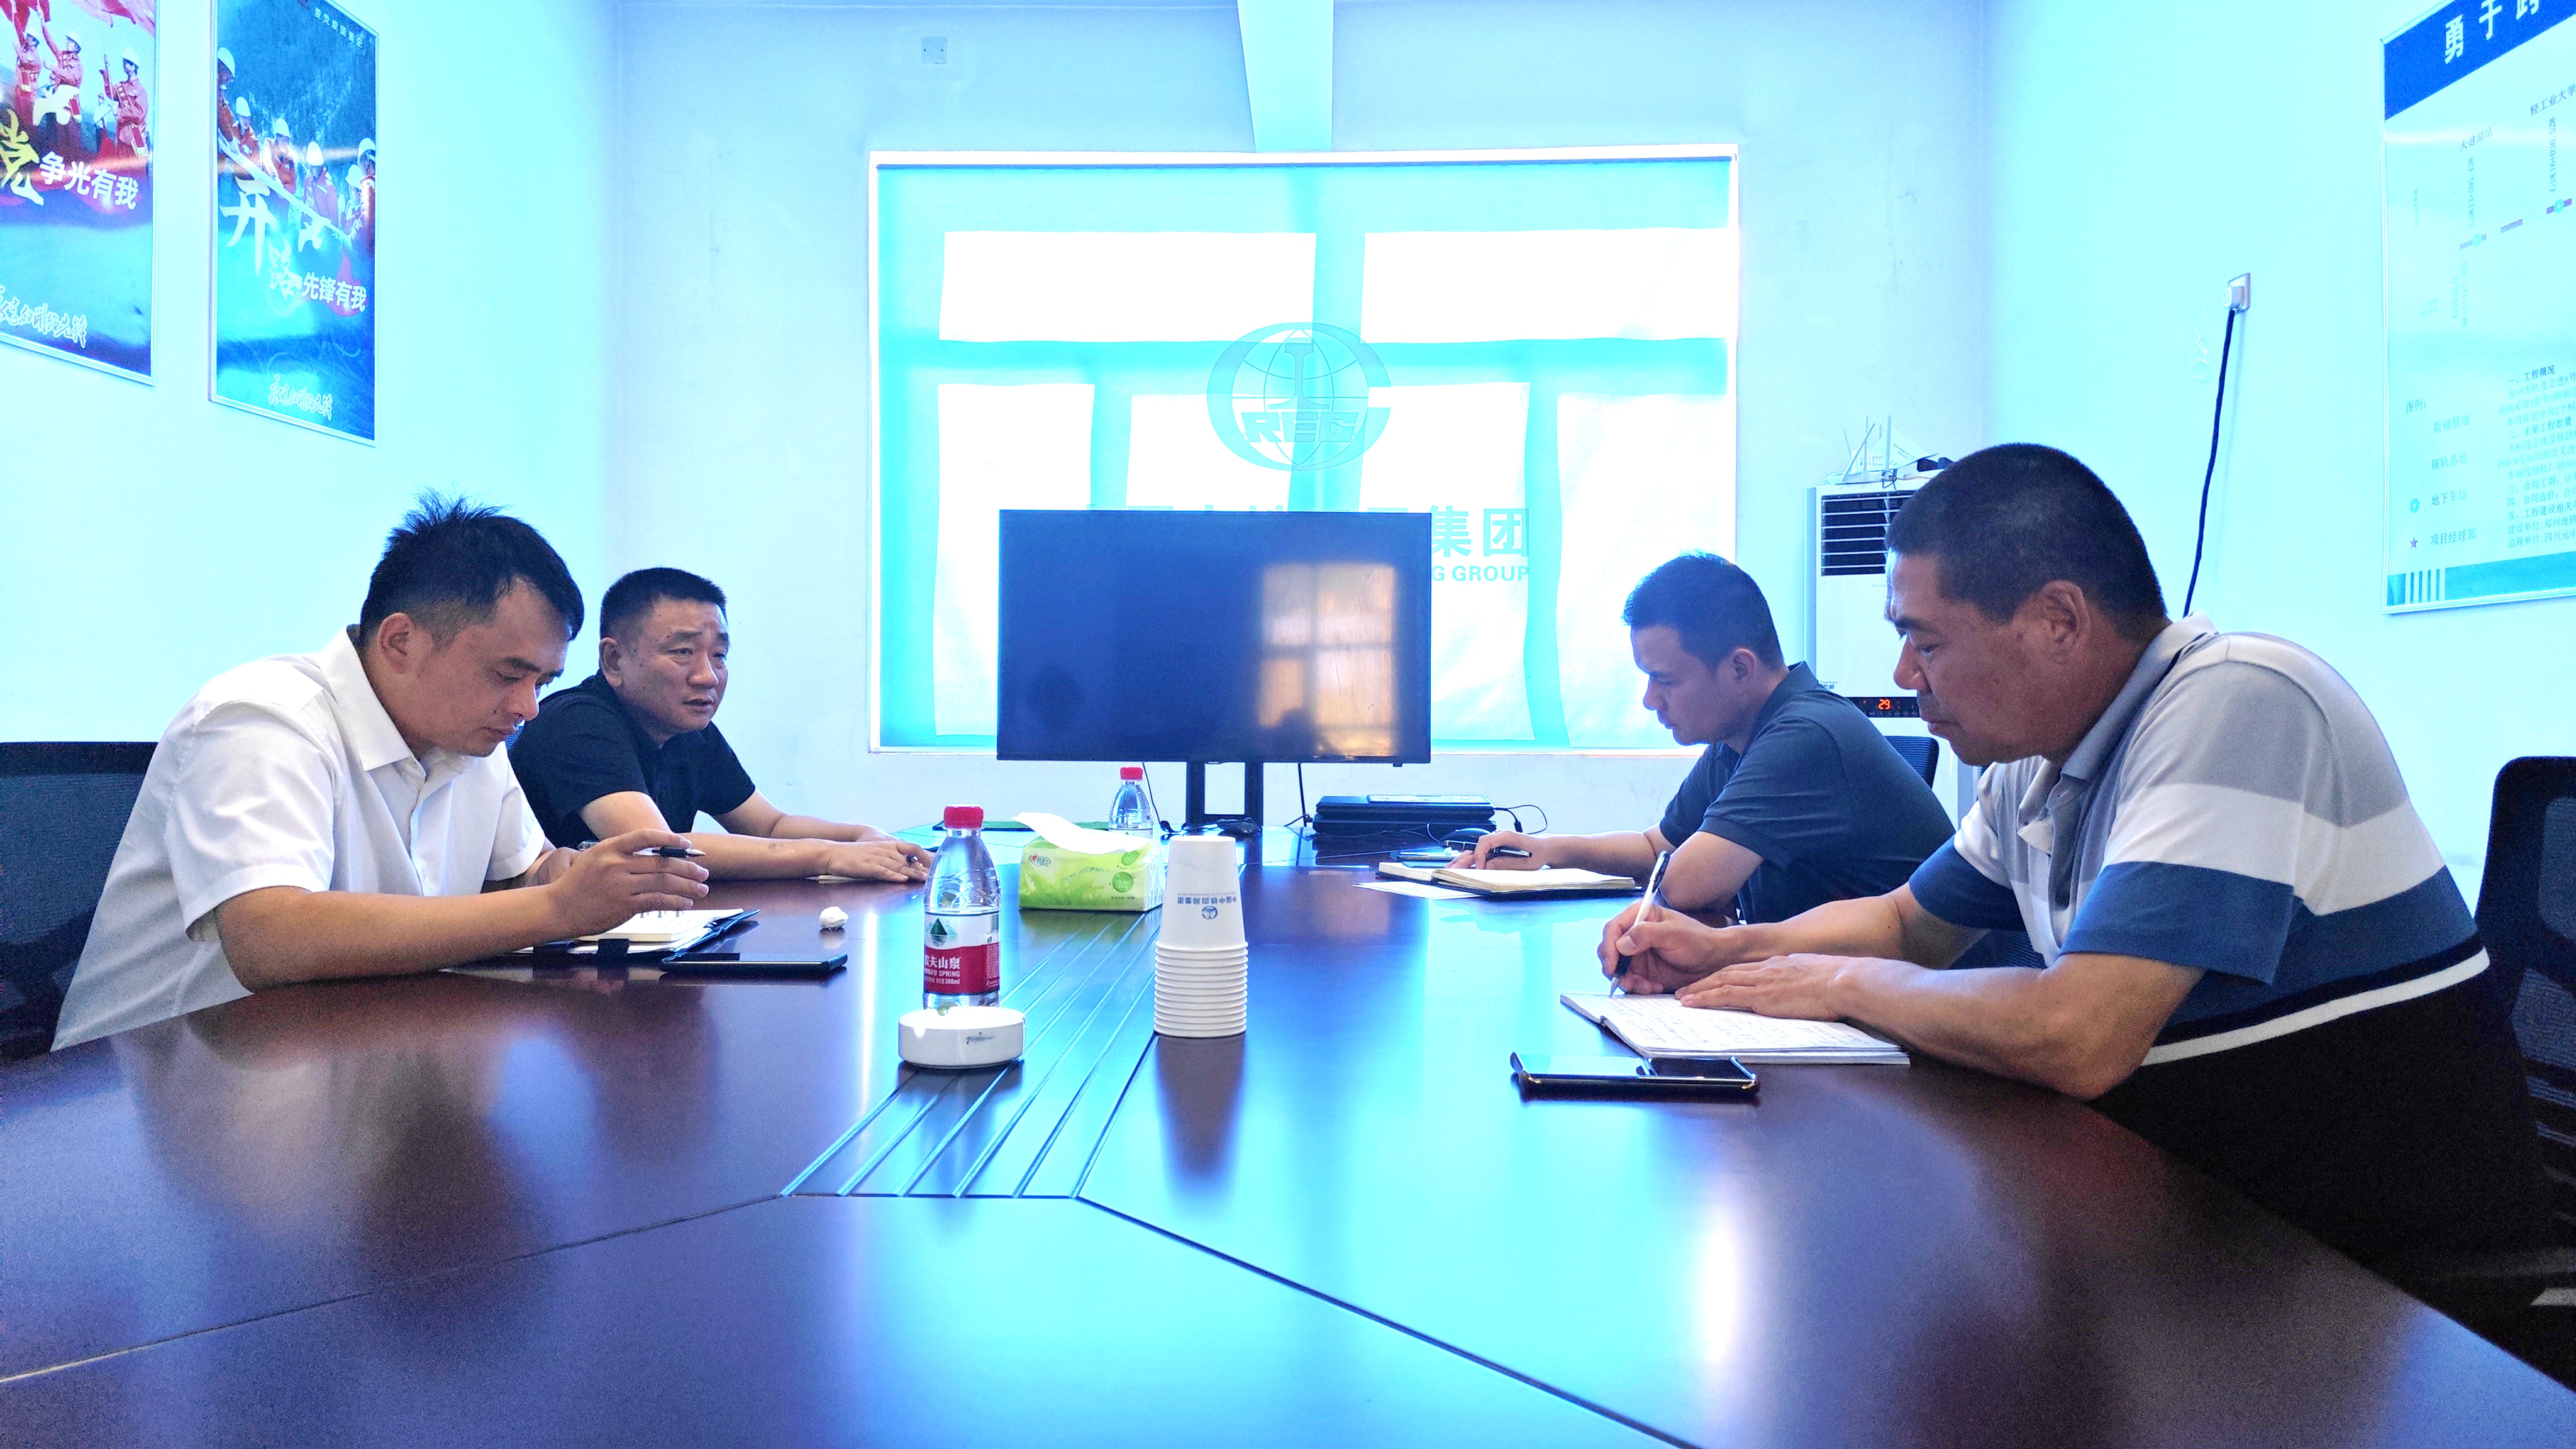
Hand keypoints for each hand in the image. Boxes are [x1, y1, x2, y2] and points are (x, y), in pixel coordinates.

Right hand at [545, 830, 709, 936]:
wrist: (557, 908)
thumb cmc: (577, 885)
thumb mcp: (594, 858)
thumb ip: (621, 855)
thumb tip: (654, 856)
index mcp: (609, 848)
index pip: (646, 836)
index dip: (670, 839)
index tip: (686, 844)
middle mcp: (616, 864)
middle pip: (662, 862)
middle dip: (688, 867)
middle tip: (703, 872)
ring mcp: (621, 885)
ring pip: (664, 881)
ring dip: (688, 886)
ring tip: (702, 889)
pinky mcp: (624, 905)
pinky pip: (658, 900)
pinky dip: (676, 901)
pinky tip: (686, 902)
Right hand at [822, 839, 931, 882]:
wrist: (834, 853)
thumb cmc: (855, 855)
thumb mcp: (876, 852)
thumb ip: (892, 858)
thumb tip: (907, 868)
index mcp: (888, 845)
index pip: (913, 848)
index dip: (925, 856)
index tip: (936, 865)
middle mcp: (885, 849)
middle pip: (909, 859)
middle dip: (923, 869)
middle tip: (936, 877)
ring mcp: (877, 857)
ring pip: (899, 866)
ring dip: (913, 873)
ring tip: (925, 880)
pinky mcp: (868, 866)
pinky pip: (883, 871)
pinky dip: (894, 875)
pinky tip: (902, 879)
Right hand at [1452, 830, 1546, 868]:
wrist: (1545, 848)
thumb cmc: (1538, 853)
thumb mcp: (1524, 862)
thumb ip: (1505, 863)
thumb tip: (1487, 866)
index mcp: (1506, 836)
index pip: (1485, 842)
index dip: (1479, 855)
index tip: (1479, 867)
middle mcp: (1498, 837)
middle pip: (1476, 846)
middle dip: (1464, 859)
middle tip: (1453, 869)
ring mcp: (1496, 842)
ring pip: (1475, 850)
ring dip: (1463, 860)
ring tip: (1450, 868)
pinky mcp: (1495, 849)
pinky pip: (1480, 854)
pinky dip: (1470, 860)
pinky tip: (1460, 866)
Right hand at [1595, 902, 1759, 993]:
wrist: (1715, 961)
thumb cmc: (1698, 941)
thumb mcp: (1674, 934)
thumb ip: (1646, 934)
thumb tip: (1621, 944)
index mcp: (1640, 916)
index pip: (1612, 929)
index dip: (1608, 947)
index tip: (1612, 965)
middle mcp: (1634, 934)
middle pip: (1609, 950)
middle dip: (1615, 968)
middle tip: (1627, 981)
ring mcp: (1637, 953)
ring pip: (1617, 969)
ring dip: (1627, 980)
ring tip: (1645, 986)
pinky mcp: (1642, 970)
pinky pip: (1629, 980)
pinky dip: (1637, 987)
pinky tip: (1653, 987)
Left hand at [1673, 954, 1857, 1020]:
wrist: (1841, 981)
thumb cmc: (1835, 981)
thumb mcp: (1812, 973)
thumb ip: (1798, 977)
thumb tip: (1796, 984)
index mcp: (1777, 964)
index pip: (1743, 969)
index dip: (1724, 974)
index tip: (1711, 981)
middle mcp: (1764, 969)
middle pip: (1726, 973)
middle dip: (1704, 981)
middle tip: (1686, 990)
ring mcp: (1761, 981)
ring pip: (1720, 982)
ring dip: (1698, 990)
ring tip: (1682, 997)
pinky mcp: (1761, 996)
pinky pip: (1725, 995)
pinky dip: (1706, 998)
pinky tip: (1692, 1003)